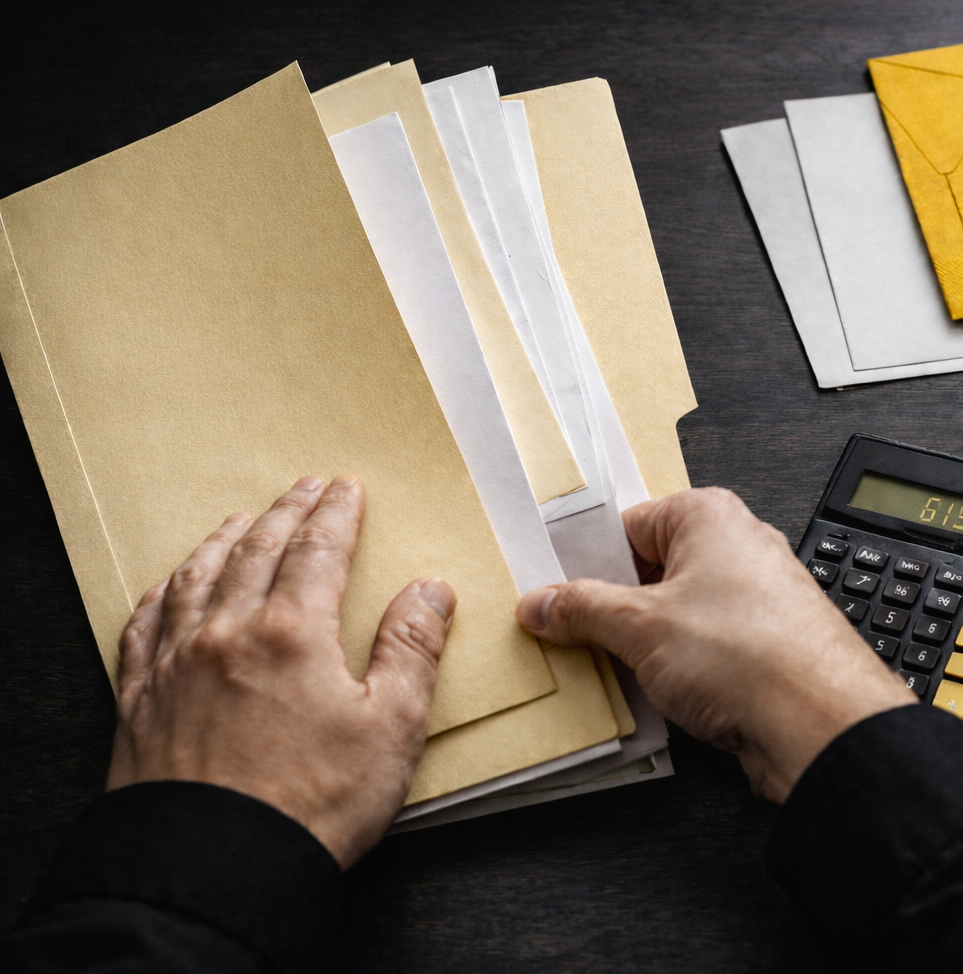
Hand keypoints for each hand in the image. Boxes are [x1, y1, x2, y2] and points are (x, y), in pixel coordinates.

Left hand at [106, 475, 456, 867]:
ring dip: (223, 540)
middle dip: (286, 512)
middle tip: (305, 487)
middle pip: (256, 550)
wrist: (217, 869)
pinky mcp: (140, 701)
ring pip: (196, 577)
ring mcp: (175, 664)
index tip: (346, 488)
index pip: (316, 551)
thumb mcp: (392, 728)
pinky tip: (172, 586)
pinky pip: (144, 624)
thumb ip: (410, 651)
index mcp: (291, 633)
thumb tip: (429, 591)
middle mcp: (226, 633)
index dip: (335, 514)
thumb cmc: (311, 804)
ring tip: (240, 520)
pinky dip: (163, 592)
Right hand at [517, 488, 913, 801]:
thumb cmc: (752, 655)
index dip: (586, 561)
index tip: (552, 591)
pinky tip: (649, 697)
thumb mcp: (640, 627)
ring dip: (639, 647)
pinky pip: (700, 652)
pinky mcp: (761, 649)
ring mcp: (753, 602)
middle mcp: (737, 550)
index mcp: (708, 517)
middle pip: (650, 573)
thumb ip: (584, 610)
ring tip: (606, 670)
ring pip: (674, 617)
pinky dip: (672, 671)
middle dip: (610, 608)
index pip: (627, 525)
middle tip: (567, 634)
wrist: (819, 724)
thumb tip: (546, 602)